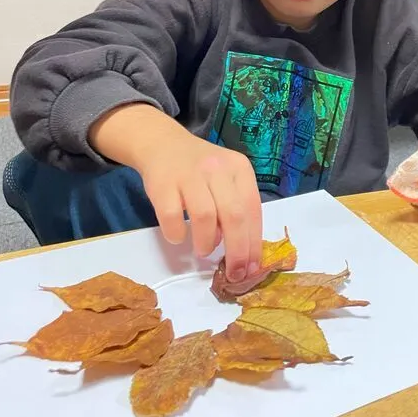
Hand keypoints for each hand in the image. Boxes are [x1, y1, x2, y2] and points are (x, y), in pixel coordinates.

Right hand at [89, 104, 261, 278]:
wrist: (163, 144)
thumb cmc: (200, 170)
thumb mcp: (226, 178)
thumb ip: (237, 206)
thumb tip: (245, 251)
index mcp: (239, 167)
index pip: (253, 208)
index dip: (254, 242)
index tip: (252, 267)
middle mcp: (217, 168)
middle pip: (234, 215)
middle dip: (237, 250)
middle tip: (234, 273)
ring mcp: (189, 174)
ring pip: (205, 216)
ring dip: (207, 242)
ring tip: (204, 251)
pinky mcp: (163, 183)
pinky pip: (172, 217)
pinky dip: (177, 234)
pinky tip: (179, 237)